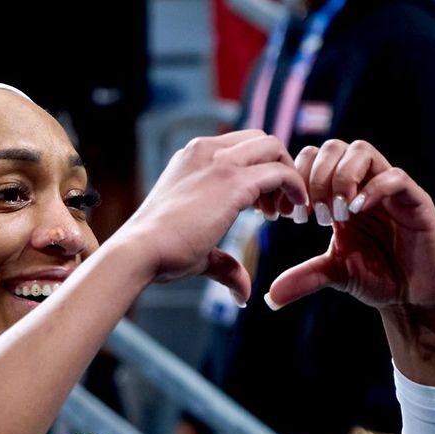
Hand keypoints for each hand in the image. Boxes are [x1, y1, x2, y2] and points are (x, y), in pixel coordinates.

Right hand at [120, 130, 306, 304]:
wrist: (140, 252)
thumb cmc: (159, 252)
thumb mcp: (198, 250)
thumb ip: (224, 264)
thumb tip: (243, 292)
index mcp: (192, 158)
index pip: (238, 146)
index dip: (258, 170)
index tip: (262, 205)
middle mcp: (205, 151)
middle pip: (260, 140)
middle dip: (276, 167)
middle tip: (277, 207)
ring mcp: (219, 162)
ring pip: (272, 148)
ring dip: (287, 175)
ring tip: (285, 211)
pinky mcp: (233, 182)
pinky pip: (279, 172)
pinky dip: (294, 186)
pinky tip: (294, 209)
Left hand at [267, 139, 434, 385]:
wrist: (411, 298)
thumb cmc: (375, 278)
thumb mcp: (333, 273)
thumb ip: (304, 277)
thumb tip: (271, 297)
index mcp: (340, 193)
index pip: (313, 158)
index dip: (295, 180)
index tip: (287, 215)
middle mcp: (364, 183)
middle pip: (334, 147)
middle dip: (315, 177)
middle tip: (311, 215)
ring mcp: (390, 189)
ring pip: (362, 151)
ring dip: (340, 178)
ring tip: (334, 213)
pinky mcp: (416, 201)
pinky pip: (395, 178)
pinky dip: (372, 189)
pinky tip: (355, 212)